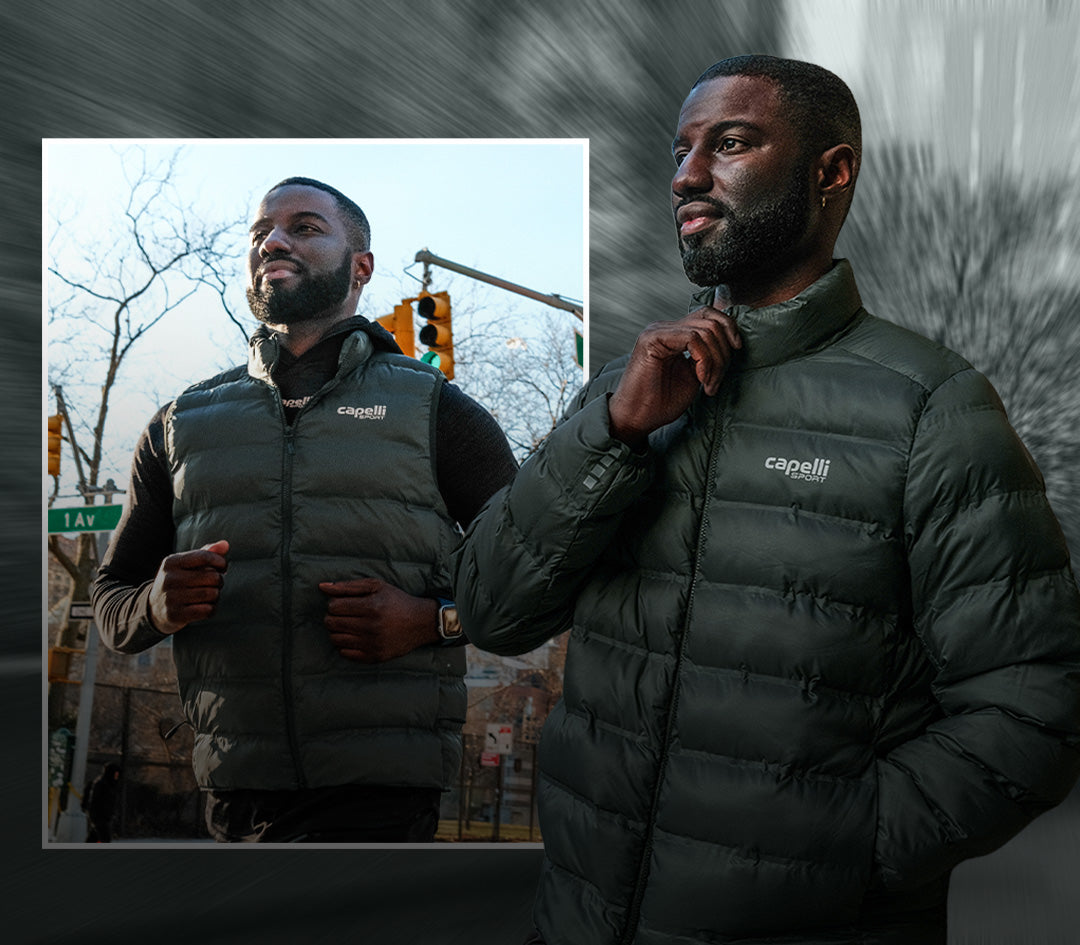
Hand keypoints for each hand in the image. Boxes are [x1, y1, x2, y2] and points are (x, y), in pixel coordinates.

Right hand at [148, 540, 228, 634]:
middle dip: (219, 580)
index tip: (222, 567)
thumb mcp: (187, 564)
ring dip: (216, 595)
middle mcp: (169, 579)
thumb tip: (225, 544)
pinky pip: (207, 610)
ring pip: (211, 594)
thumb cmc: (179, 581)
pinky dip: (212, 608)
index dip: (220, 561)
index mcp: (171, 562)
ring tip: (210, 595)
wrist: (154, 608)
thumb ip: (207, 552)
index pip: (204, 557)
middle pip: (211, 577)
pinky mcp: (175, 615)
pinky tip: (206, 607)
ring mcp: (170, 598)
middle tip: (215, 584)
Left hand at [320, 578, 438, 662]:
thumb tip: (321, 587)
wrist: (421, 623)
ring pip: (335, 639)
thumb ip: (347, 586)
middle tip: (345, 615)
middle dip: (333, 617)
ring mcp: (372, 644)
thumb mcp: (376, 586)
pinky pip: (345, 653)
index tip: (344, 604)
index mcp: (371, 607)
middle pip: (331, 623)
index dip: (334, 604)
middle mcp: (371, 627)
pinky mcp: (374, 657)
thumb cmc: (396, 601)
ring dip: (338, 631)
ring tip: (349, 626)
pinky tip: (355, 637)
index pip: (333, 607)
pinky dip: (345, 645)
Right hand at [608, 304, 740, 449]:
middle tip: (716, 381)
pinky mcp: (652, 339)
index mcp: (673, 333)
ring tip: (708, 385)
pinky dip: (704, 359)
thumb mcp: (694, 375)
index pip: (708, 314)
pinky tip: (700, 378)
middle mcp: (664, 327)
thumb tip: (731, 342)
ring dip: (715, 361)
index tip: (736, 349)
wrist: (636, 418)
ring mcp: (657, 331)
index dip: (728, 328)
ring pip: (705, 330)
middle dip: (724, 352)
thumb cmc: (661, 402)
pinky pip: (692, 338)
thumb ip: (707, 356)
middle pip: (711, 320)